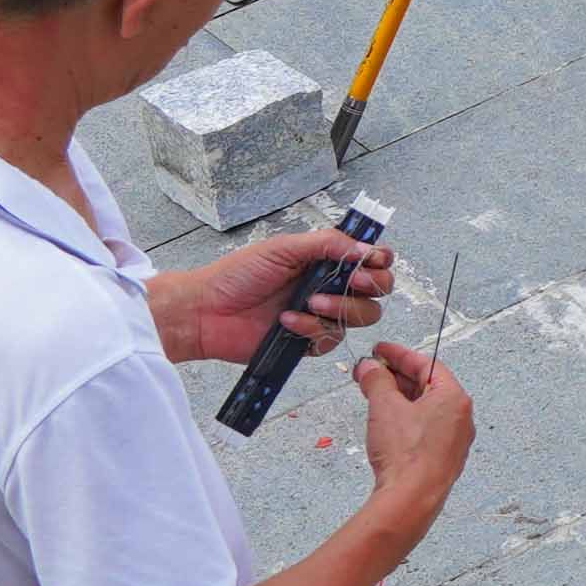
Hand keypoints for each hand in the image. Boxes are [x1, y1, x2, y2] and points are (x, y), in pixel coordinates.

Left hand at [162, 225, 392, 368]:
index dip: (379, 261)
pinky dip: (312, 329)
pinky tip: (287, 321)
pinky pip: (332, 339)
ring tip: (310, 302)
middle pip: (377, 291)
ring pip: (362, 316)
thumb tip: (367, 250)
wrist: (206, 311)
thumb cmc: (238, 274)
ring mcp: (322, 315)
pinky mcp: (310, 341)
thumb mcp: (284, 247)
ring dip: (341, 307)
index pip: (372, 260)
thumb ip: (328, 244)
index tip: (370, 262)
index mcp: (325, 260)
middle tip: (352, 282)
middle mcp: (330, 286)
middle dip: (370, 286)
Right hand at [349, 339, 470, 515]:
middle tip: (371, 371)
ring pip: (425, 407)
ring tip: (373, 392)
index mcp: (454, 397)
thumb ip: (376, 381)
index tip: (380, 350)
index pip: (427, 364)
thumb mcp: (384, 407)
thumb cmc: (406, 454)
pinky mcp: (443, 455)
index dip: (399, 354)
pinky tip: (387, 419)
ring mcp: (454, 438)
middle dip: (396, 376)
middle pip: (427, 384)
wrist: (411, 497)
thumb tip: (369, 367)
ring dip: (399, 396)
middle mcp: (460, 416)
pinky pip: (425, 426)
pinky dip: (405, 416)